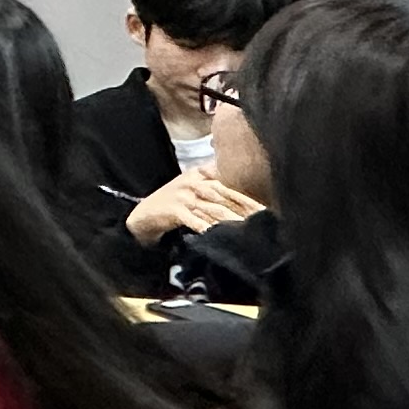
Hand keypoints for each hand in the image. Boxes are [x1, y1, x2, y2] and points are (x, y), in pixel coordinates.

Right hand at [125, 171, 259, 244]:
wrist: (143, 215)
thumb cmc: (171, 203)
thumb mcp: (191, 187)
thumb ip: (212, 183)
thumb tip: (241, 192)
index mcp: (199, 174)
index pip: (228, 183)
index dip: (247, 196)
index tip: (264, 208)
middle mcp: (193, 183)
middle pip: (225, 195)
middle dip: (245, 207)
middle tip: (263, 219)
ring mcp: (183, 197)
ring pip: (213, 209)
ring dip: (231, 220)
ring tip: (247, 229)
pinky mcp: (174, 211)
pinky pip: (195, 221)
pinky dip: (207, 228)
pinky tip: (219, 235)